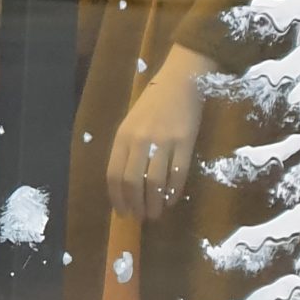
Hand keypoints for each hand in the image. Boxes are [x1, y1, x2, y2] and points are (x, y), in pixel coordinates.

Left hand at [106, 45, 210, 220]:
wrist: (180, 82)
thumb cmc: (153, 104)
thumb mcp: (131, 124)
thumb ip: (127, 150)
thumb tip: (126, 184)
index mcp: (122, 137)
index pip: (114, 174)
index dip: (117, 198)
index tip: (122, 213)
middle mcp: (140, 140)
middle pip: (133, 181)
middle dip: (135, 205)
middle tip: (139, 218)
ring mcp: (163, 141)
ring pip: (155, 182)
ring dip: (154, 203)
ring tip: (155, 214)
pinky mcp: (185, 142)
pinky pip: (178, 174)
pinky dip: (173, 192)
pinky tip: (171, 200)